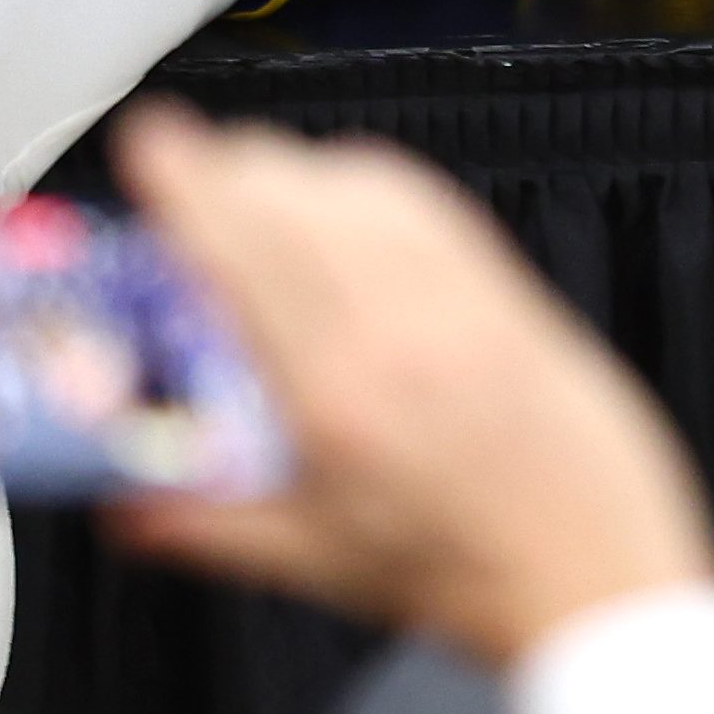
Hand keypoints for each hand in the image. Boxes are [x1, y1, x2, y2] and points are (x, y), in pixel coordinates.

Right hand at [100, 105, 713, 665]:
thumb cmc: (464, 569)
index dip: (188, 183)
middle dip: (227, 171)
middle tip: (185, 185)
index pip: (244, 249)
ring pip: (355, 183)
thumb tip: (121, 509)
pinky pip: (419, 198)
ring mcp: (458, 295)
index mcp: (336, 392)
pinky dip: (364, 184)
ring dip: (293, 172)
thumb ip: (204, 526)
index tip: (150, 144)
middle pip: (293, 196)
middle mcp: (397, 326)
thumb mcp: (314, 561)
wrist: (592, 561)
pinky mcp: (504, 283)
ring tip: (255, 193)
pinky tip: (342, 209)